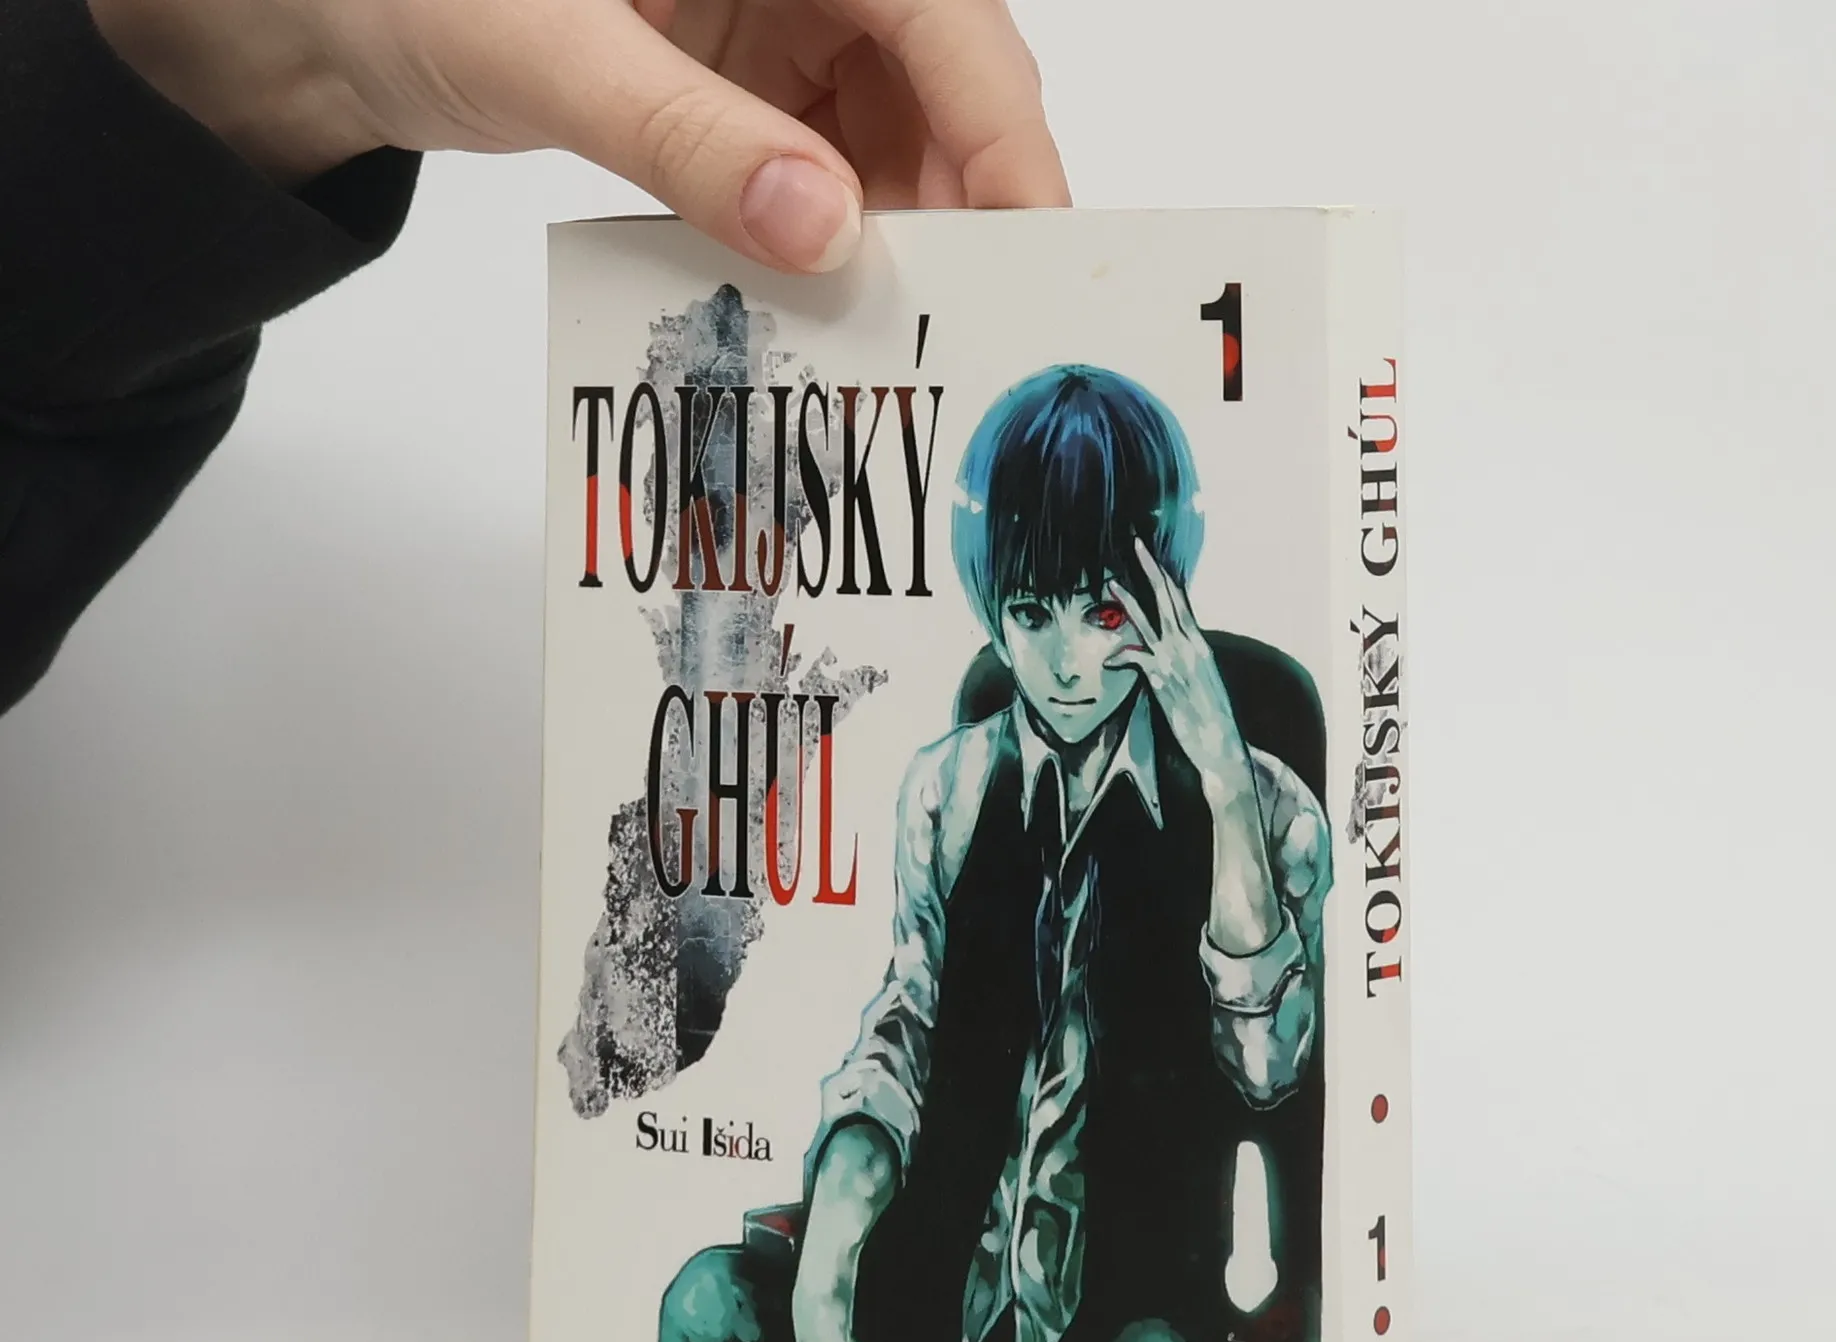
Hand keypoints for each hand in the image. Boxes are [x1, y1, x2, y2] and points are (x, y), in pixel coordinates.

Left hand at [88, 0, 1068, 269]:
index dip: (1001, 132)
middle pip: (940, 80)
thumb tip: (822, 230)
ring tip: (886, 334)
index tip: (1028, 245)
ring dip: (897, 237)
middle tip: (960, 324)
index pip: (945, 13)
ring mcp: (780, 25)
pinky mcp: (746, 86)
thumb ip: (687, 138)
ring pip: (894, 135)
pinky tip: (817, 301)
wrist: (326, 9)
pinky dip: (828, 238)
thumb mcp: (554, 50)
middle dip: (956, 204)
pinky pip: (824, 166)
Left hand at [1106, 538, 1255, 809]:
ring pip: (1149, 621)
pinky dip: (1120, 655)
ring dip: (1129, 599)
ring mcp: (1175, 661)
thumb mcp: (1203, 683)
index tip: (1155, 561)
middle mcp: (1189, 647)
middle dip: (1151, 570)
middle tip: (1138, 545)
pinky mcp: (1162, 680)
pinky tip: (1107, 660)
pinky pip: (1135, 658)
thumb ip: (1188, 665)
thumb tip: (1176, 659)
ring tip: (1113, 581)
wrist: (1222, 746)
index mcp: (1201, 645)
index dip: (1167, 580)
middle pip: (1168, 598)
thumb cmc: (1213, 719)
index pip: (1182, 603)